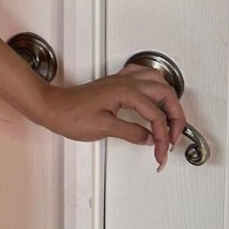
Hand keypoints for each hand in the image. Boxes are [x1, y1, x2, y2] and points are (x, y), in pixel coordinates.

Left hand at [35, 64, 186, 170]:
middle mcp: (125, 82)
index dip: (163, 136)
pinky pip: (143, 76)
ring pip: (158, 81)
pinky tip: (155, 100)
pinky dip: (155, 87)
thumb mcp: (103, 128)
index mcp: (125, 92)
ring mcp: (121, 80)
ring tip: (170, 121)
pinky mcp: (116, 83)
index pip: (155, 115)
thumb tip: (150, 138)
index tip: (161, 152)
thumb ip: (131, 133)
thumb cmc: (70, 115)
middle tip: (174, 138)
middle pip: (165, 93)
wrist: (52, 107)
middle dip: (176, 117)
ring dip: (169, 100)